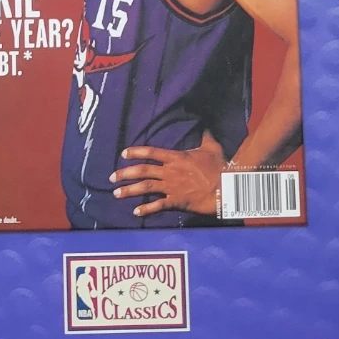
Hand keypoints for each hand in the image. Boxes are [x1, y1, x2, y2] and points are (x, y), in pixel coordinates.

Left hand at [110, 132, 225, 218]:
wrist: (226, 187)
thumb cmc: (219, 166)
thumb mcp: (212, 147)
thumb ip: (205, 136)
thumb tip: (205, 125)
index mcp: (176, 158)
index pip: (151, 152)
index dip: (136, 152)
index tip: (123, 154)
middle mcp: (170, 172)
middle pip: (142, 171)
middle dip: (125, 174)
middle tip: (111, 177)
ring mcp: (172, 187)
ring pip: (145, 187)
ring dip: (129, 191)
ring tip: (116, 193)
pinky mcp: (177, 201)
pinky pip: (158, 205)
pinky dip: (146, 209)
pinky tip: (136, 212)